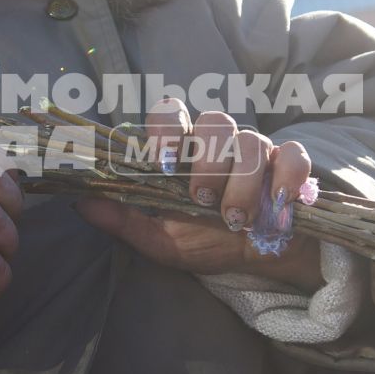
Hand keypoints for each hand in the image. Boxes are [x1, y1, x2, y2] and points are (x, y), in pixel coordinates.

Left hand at [75, 97, 322, 289]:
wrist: (260, 260)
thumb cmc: (208, 241)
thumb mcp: (162, 240)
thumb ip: (125, 221)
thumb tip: (81, 202)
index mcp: (186, 151)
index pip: (171, 113)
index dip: (167, 128)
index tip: (164, 162)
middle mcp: (221, 143)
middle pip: (216, 121)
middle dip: (208, 162)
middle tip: (202, 199)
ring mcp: (259, 150)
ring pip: (252, 142)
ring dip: (242, 183)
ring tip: (236, 218)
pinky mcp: (291, 165)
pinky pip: (292, 156)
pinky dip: (285, 179)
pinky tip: (276, 204)